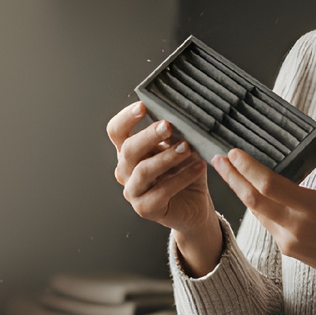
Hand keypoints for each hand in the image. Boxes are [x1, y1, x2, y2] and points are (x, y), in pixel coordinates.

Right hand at [106, 102, 222, 274]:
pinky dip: (182, 178)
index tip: (143, 106)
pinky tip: (199, 167)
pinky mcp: (145, 209)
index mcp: (129, 151)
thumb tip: (179, 119)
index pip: (116, 131)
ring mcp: (132, 191)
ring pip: (143, 170)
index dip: (126, 118)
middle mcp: (125, 170)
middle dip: (148, 135)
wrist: (194, 206)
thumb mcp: (181, 149)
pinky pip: (161, 192)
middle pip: (128, 149)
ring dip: (167, 157)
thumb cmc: (185, 173)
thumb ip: (176, 137)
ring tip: (187, 148)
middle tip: (168, 126)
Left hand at [211, 118, 315, 308]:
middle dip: (231, 178)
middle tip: (217, 158)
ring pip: (256, 212)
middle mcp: (294, 226)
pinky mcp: (285, 249)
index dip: (248, 168)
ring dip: (241, 191)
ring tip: (228, 170)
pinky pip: (265, 222)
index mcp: (310, 207)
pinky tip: (250, 190)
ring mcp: (287, 240)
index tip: (233, 151)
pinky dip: (257, 204)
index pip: (269, 185)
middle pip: (252, 200)